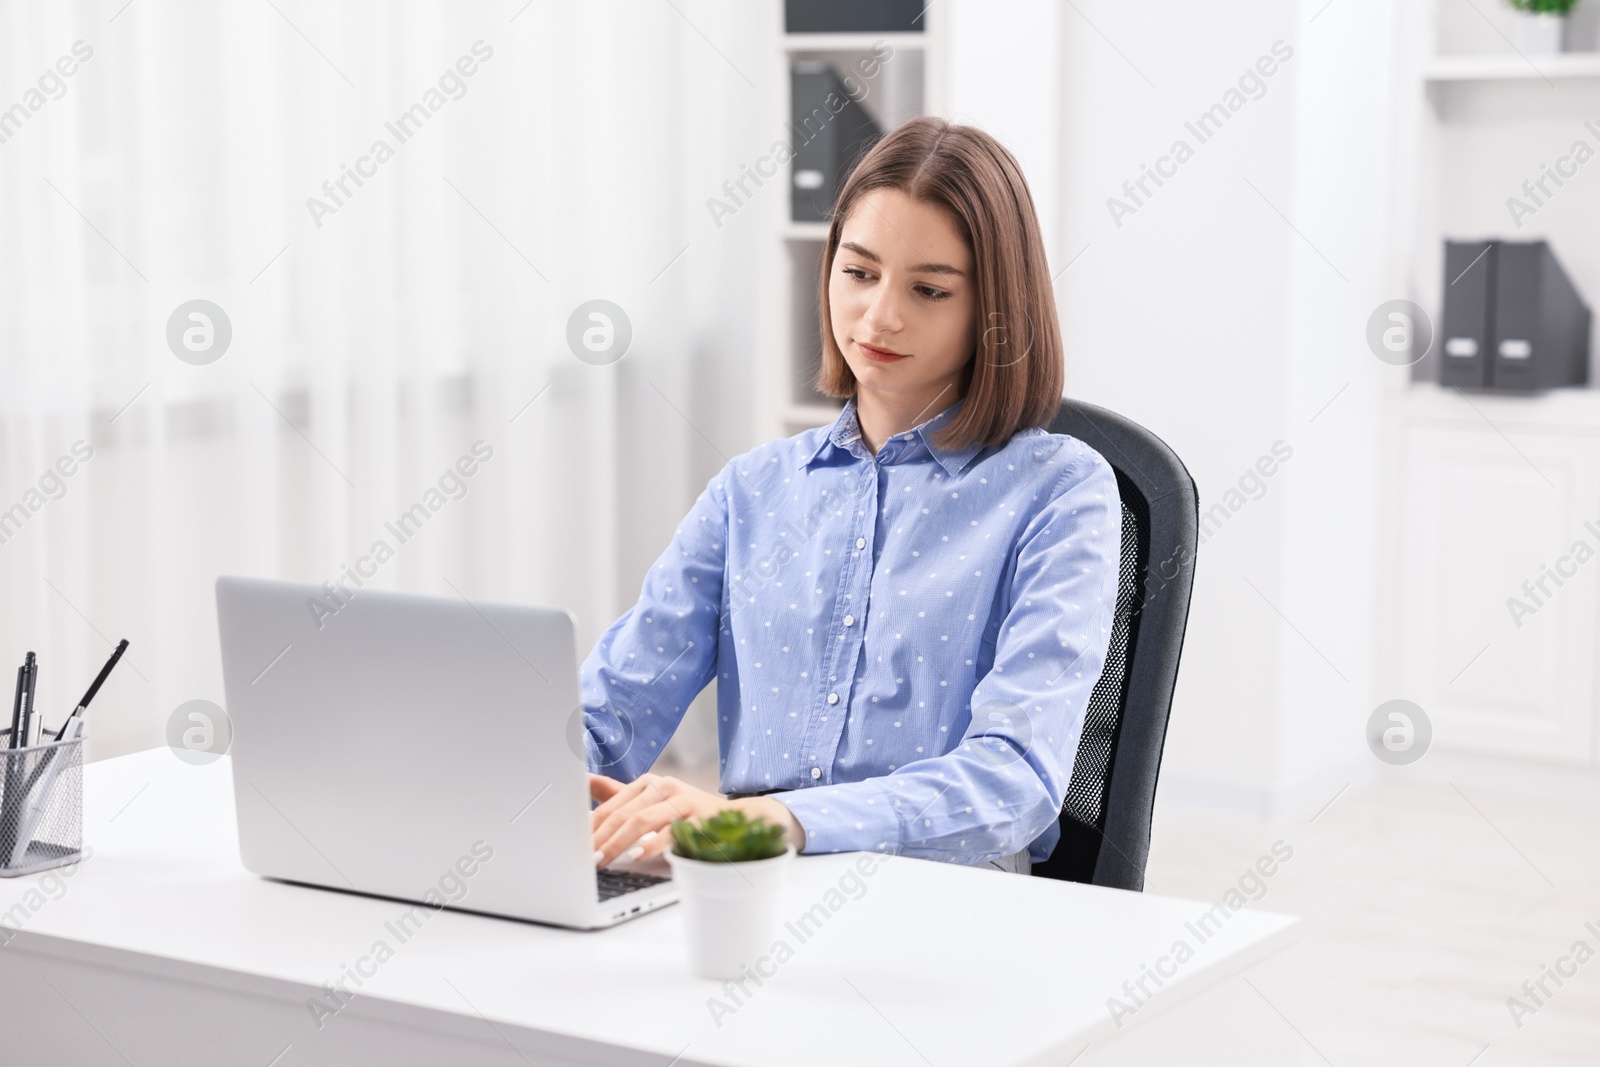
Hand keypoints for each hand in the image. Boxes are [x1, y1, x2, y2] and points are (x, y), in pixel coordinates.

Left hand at [588, 772, 805, 866]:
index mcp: (648, 783)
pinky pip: (672, 832)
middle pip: (624, 813)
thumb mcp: (651, 802)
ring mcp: (682, 800)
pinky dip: (652, 844)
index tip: (575, 847)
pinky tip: (638, 855)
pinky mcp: (698, 817)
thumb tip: (582, 781)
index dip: (592, 827)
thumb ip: (618, 795)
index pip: (611, 805)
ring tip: (604, 859)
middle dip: (602, 838)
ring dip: (620, 842)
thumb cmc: (685, 814)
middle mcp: (664, 786)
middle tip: (586, 860)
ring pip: (643, 820)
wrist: (736, 819)